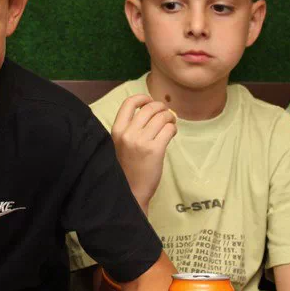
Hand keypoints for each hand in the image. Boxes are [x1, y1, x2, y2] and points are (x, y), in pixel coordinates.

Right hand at [111, 94, 176, 211]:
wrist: (130, 192)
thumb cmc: (126, 169)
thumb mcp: (120, 145)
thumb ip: (130, 129)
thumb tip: (151, 110)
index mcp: (116, 130)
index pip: (129, 103)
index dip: (143, 98)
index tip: (150, 102)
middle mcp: (128, 133)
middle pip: (149, 108)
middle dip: (161, 108)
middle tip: (166, 115)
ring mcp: (141, 141)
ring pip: (162, 117)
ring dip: (170, 118)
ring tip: (170, 125)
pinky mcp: (155, 150)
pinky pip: (169, 129)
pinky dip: (173, 129)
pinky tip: (172, 134)